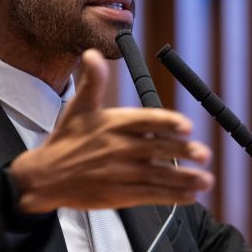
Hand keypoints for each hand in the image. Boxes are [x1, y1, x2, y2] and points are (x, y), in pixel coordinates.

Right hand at [9, 49, 213, 212]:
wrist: (45, 177)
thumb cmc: (67, 140)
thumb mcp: (78, 107)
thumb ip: (93, 81)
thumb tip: (92, 54)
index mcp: (112, 124)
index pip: (144, 121)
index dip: (167, 123)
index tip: (187, 126)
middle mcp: (118, 148)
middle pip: (156, 149)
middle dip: (183, 152)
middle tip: (205, 154)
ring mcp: (120, 173)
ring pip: (158, 176)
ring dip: (185, 179)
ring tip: (206, 179)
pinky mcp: (120, 195)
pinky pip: (151, 196)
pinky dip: (172, 197)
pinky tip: (190, 195)